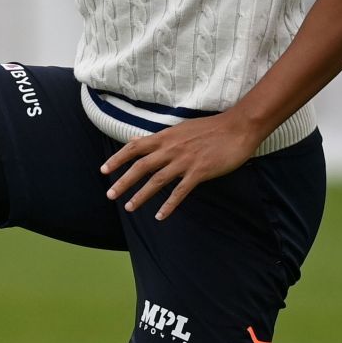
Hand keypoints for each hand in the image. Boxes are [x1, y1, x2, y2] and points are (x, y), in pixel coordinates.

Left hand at [100, 112, 261, 221]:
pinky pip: (180, 191)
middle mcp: (171, 149)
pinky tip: (160, 215)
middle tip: (110, 195)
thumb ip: (158, 138)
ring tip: (129, 207)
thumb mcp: (180, 128)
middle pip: (141, 166)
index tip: (103, 170)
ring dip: (141, 195)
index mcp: (166, 137)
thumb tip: (136, 139)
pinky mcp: (200, 172)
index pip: (135, 147)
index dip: (118, 159)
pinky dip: (169, 204)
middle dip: (123, 181)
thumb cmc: (210, 128)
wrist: (238, 127)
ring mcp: (185, 161)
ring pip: (157, 180)